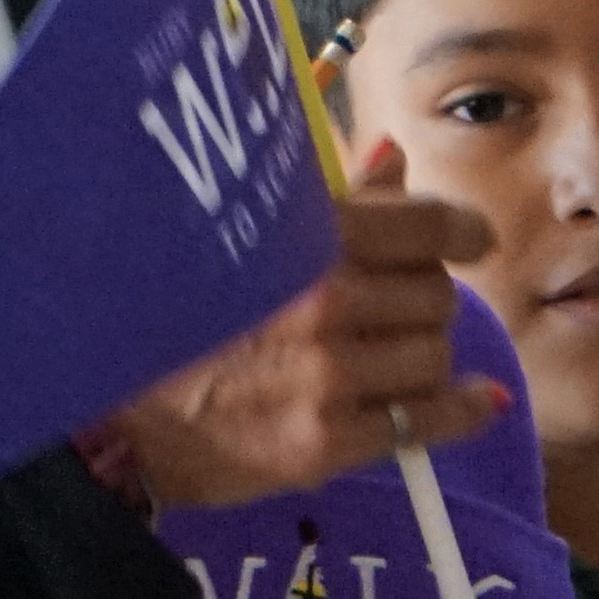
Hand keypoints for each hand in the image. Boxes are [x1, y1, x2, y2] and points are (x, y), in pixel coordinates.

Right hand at [97, 147, 499, 508]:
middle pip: (437, 294)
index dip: (461, 231)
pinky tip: (479, 400)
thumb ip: (335, 201)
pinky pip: (427, 421)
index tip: (471, 239)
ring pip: (435, 356)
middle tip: (391, 310)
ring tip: (388, 357)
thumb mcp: (248, 239)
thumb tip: (394, 156)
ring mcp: (325, 377)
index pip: (427, 226)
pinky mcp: (323, 442)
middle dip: (423, 300)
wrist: (119, 415)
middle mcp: (322, 303)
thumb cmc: (185, 314)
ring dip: (423, 355)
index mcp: (305, 239)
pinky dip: (462, 409)